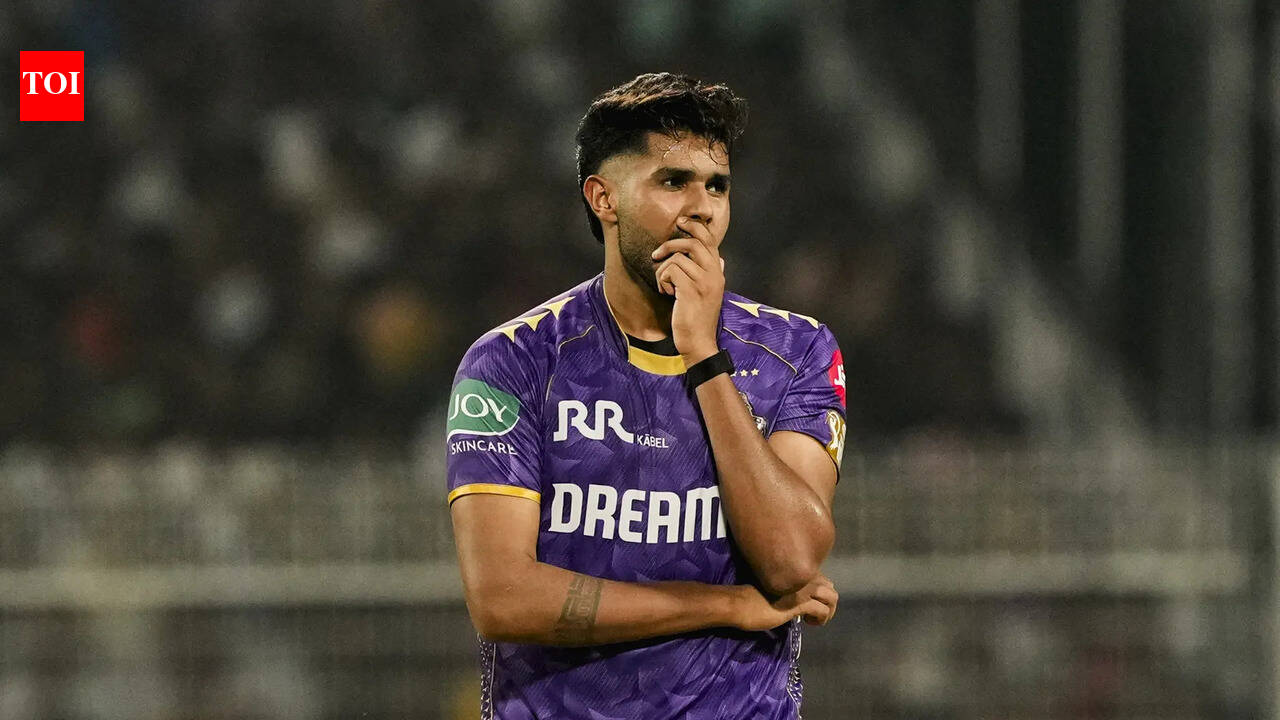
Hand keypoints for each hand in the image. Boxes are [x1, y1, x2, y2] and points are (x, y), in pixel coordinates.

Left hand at [651, 217, 724, 363]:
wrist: (699, 343)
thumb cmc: (699, 318)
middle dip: (672, 243)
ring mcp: (703, 282)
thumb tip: (721, 260)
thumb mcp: (711, 294)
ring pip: (677, 258)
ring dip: (663, 271)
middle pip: (694, 242)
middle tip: (657, 254)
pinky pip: (671, 271)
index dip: (694, 227)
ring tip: (664, 285)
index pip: (709, 239)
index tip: (680, 223)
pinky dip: (663, 280)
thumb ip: (715, 274)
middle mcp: (714, 274)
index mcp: (718, 272)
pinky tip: (666, 293)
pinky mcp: (690, 291)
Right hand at [731, 575, 838, 631]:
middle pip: (830, 587)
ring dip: (828, 611)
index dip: (819, 593)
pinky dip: (820, 619)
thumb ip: (787, 588)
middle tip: (815, 614)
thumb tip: (796, 598)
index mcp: (794, 571)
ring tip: (814, 619)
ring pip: (831, 597)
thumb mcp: (773, 589)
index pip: (821, 578)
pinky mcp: (799, 603)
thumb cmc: (750, 597)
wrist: (738, 603)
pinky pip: (821, 610)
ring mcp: (801, 589)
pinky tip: (808, 623)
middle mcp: (801, 577)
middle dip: (827, 603)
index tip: (810, 604)